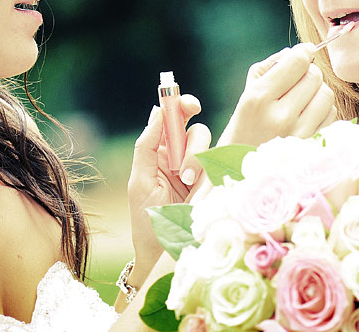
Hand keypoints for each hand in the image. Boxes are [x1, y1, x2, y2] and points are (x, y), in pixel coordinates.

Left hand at [128, 96, 210, 267]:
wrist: (163, 252)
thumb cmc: (146, 217)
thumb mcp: (140, 180)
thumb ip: (147, 145)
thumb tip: (157, 110)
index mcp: (160, 151)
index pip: (173, 118)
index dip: (181, 105)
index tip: (189, 105)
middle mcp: (181, 156)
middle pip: (195, 129)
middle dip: (191, 142)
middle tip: (184, 164)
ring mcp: (200, 170)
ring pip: (207, 146)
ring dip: (196, 160)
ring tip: (185, 182)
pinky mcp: (214, 182)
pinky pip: (218, 165)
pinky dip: (207, 172)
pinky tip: (196, 188)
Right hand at [218, 43, 336, 147]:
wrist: (242, 173)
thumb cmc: (245, 127)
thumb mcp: (246, 94)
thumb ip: (270, 67)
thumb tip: (300, 51)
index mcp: (258, 99)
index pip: (297, 62)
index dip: (304, 52)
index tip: (304, 53)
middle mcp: (280, 117)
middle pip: (315, 76)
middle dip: (308, 74)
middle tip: (297, 83)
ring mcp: (299, 135)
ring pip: (327, 95)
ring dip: (317, 94)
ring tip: (302, 102)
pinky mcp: (314, 148)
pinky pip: (332, 116)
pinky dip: (323, 113)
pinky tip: (307, 119)